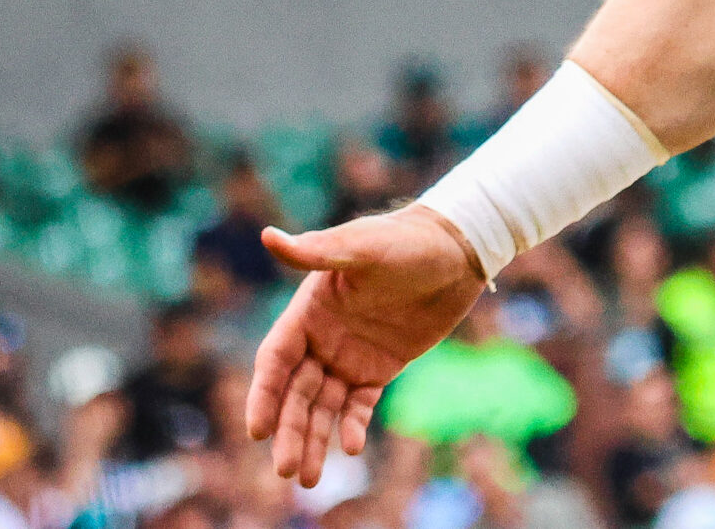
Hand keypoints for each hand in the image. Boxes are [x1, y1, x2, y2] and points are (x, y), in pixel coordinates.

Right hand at [245, 207, 484, 484]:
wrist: (457, 249)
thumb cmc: (406, 240)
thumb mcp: (363, 245)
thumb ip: (317, 252)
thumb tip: (268, 236)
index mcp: (308, 311)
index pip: (275, 361)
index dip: (264, 395)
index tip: (257, 431)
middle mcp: (322, 338)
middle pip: (295, 393)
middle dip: (289, 431)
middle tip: (286, 470)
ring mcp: (350, 355)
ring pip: (323, 406)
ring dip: (314, 439)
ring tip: (309, 477)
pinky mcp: (380, 367)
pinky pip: (359, 403)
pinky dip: (352, 425)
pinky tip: (351, 447)